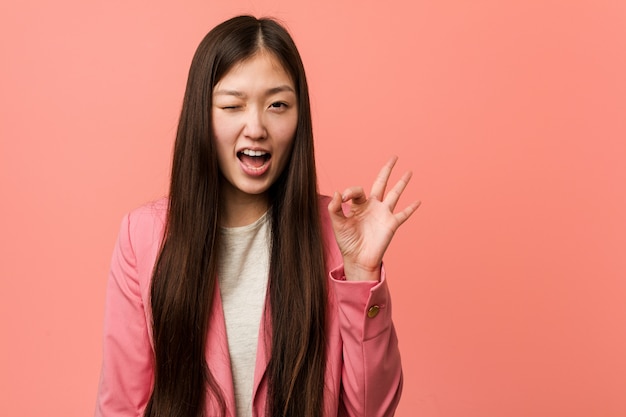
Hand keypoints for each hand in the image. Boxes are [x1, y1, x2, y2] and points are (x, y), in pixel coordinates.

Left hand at [327, 156, 420, 280]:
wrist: (357, 259)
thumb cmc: (347, 242)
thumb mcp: (337, 224)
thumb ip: (334, 208)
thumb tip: (337, 193)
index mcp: (358, 205)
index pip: (358, 190)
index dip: (351, 191)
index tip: (344, 197)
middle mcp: (372, 206)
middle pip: (381, 183)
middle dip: (387, 170)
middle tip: (394, 157)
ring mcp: (383, 214)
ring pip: (395, 194)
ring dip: (402, 183)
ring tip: (409, 171)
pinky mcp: (391, 224)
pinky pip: (404, 214)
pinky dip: (411, 208)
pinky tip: (418, 201)